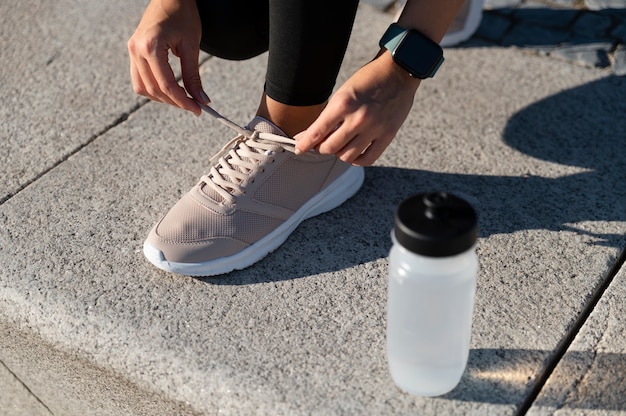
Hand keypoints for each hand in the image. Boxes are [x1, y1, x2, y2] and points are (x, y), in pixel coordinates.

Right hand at [127, 0, 207, 114]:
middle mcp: (136, 50)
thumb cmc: (183, 15)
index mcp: (151, 46)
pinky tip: (170, 89)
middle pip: (154, 89)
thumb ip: (194, 75)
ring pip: (143, 88)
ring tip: (182, 98)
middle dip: (174, 101)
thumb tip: (201, 100)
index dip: (183, 101)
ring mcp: (132, 50)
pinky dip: (154, 88)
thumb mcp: (192, 46)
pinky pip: (139, 79)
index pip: (166, 85)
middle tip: (193, 106)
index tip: (198, 110)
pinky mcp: (133, 51)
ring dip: (162, 98)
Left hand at [295, 51, 419, 165]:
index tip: (299, 148)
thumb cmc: (368, 79)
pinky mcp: (388, 135)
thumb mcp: (343, 93)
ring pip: (347, 156)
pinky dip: (357, 160)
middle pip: (330, 148)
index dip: (304, 143)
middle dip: (321, 148)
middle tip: (321, 143)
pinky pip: (368, 159)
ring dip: (339, 153)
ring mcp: (374, 128)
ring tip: (339, 145)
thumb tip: (309, 136)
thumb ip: (328, 116)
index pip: (317, 131)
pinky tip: (354, 153)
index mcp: (343, 104)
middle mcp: (358, 118)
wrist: (399, 71)